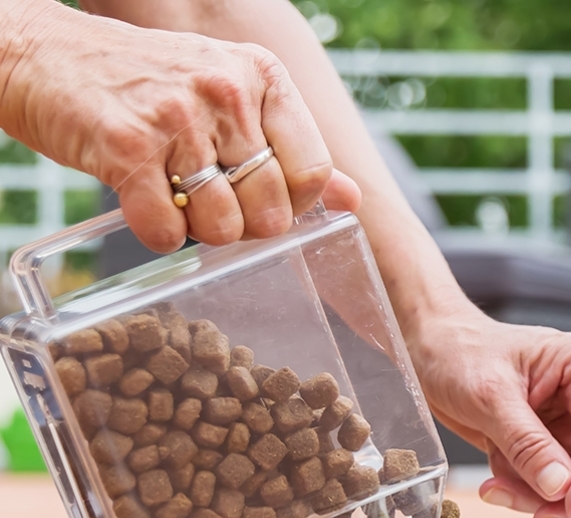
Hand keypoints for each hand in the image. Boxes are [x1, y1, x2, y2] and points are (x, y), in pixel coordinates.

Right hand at [0, 3, 356, 250]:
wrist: (44, 55)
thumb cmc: (143, 83)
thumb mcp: (227, 95)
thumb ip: (289, 147)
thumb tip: (352, 199)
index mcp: (263, 77)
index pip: (313, 170)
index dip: (292, 204)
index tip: (261, 200)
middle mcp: (227, 92)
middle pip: (272, 206)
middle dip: (245, 225)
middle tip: (210, 205)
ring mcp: (178, 117)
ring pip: (224, 225)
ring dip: (199, 232)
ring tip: (175, 199)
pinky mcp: (127, 146)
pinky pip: (167, 231)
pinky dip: (157, 236)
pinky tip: (144, 208)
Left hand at [410, 312, 570, 517]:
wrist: (432, 353)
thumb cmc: (460, 353)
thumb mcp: (489, 395)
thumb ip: (526, 442)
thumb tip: (559, 486)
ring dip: (545, 500)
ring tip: (498, 490)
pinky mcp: (556, 448)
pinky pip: (557, 488)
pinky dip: (528, 496)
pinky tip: (497, 483)